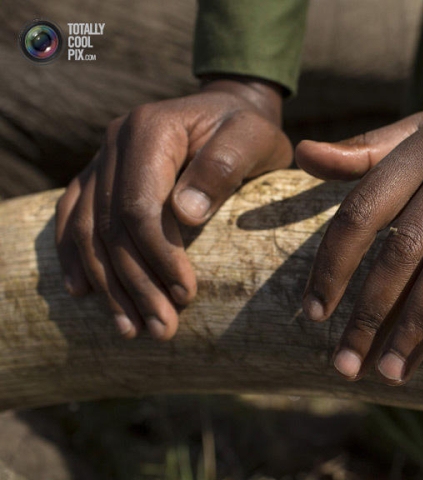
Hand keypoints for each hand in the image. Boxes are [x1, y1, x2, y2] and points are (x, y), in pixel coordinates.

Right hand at [55, 77, 291, 339]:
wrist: (229, 111)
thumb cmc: (248, 129)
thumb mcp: (254, 138)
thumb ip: (223, 167)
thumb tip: (184, 214)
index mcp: (150, 130)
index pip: (140, 207)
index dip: (159, 256)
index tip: (186, 295)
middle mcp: (114, 142)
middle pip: (112, 226)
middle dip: (136, 284)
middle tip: (161, 329)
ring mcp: (100, 159)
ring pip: (88, 230)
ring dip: (109, 286)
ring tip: (131, 330)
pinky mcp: (98, 177)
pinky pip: (73, 218)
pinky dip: (76, 258)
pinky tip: (84, 294)